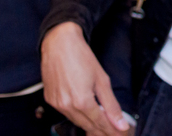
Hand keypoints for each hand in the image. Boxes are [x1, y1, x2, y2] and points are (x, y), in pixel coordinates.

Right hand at [41, 21, 131, 135]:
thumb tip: (121, 123)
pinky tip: (87, 117)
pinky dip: (78, 116)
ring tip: (103, 129)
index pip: (100, 123)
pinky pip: (66, 113)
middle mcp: (66, 106)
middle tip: (115, 133)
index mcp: (81, 101)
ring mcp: (56, 104)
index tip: (122, 133)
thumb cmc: (82, 58)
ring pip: (76, 121)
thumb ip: (111, 105)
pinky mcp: (50, 100)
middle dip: (102, 131)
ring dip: (90, 125)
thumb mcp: (102, 80)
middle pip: (87, 125)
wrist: (59, 44)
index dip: (112, 130)